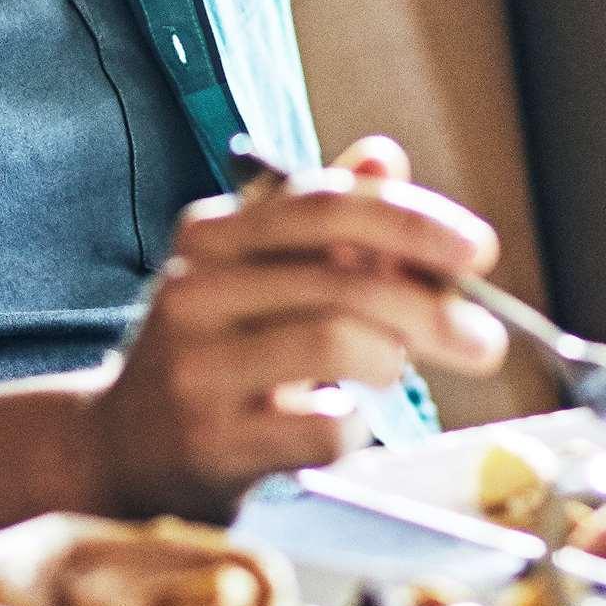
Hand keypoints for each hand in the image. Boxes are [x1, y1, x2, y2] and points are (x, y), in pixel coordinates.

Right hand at [83, 134, 505, 518]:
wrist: (121, 447)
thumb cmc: (213, 351)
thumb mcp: (254, 272)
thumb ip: (323, 219)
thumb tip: (385, 157)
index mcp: (212, 235)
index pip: (324, 207)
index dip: (411, 222)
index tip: (478, 251)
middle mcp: (196, 291)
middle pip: (344, 280)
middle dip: (433, 309)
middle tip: (485, 342)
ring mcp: (196, 369)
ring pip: (336, 343)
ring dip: (393, 362)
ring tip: (397, 375)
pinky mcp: (210, 443)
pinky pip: (322, 428)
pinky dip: (356, 427)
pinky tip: (342, 423)